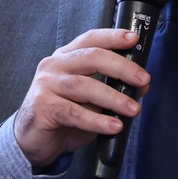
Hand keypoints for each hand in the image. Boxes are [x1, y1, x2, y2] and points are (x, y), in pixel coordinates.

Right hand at [12, 28, 147, 167]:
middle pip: (91, 57)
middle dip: (121, 67)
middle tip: (143, 80)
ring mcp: (45, 85)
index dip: (112, 37)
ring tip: (133, 109)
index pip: (90, 39)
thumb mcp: (92, 100)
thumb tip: (142, 85)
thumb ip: (112, 89)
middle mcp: (53, 66)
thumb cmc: (64, 117)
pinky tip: (114, 126)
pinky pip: (73, 112)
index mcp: (66, 58)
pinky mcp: (41, 107)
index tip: (133, 39)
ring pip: (84, 85)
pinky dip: (97, 120)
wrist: (34, 142)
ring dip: (114, 97)